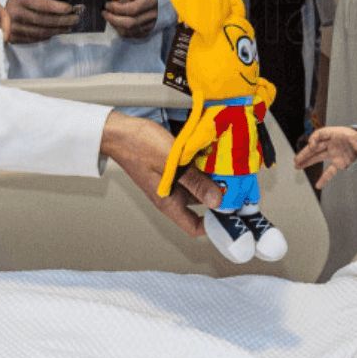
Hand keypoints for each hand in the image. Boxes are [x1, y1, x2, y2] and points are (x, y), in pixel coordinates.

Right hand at [5, 0, 80, 43]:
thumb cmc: (21, 1)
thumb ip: (45, 2)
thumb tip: (69, 9)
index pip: (42, 5)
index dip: (58, 8)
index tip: (71, 8)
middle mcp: (14, 13)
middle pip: (43, 20)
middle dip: (63, 20)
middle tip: (76, 19)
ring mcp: (12, 28)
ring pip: (41, 32)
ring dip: (58, 30)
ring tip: (69, 27)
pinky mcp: (12, 38)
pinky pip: (34, 39)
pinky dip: (47, 36)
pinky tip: (55, 32)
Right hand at [100, 112, 221, 235]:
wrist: (119, 130)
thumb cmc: (139, 146)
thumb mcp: (171, 164)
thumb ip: (194, 182)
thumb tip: (216, 201)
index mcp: (168, 202)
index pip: (193, 227)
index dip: (213, 225)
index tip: (230, 213)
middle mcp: (170, 194)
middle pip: (200, 204)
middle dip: (218, 195)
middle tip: (237, 184)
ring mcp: (171, 180)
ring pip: (197, 185)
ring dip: (212, 178)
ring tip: (228, 168)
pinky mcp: (172, 167)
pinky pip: (192, 171)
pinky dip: (203, 166)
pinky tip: (214, 155)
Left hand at [104, 0, 157, 38]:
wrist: (153, 0)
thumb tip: (110, 0)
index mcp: (149, 1)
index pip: (131, 9)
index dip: (116, 8)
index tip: (107, 5)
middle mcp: (151, 15)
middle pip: (129, 23)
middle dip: (113, 19)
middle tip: (105, 13)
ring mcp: (149, 26)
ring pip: (128, 31)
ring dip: (115, 25)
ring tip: (110, 17)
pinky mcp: (145, 32)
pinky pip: (129, 35)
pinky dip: (120, 29)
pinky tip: (117, 22)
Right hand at [292, 126, 356, 188]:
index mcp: (334, 134)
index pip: (320, 134)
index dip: (314, 139)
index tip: (311, 145)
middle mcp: (331, 144)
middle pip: (315, 148)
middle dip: (305, 153)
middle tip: (296, 159)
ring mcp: (333, 153)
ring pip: (317, 158)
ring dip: (307, 162)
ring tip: (297, 166)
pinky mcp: (337, 163)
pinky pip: (329, 171)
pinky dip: (324, 178)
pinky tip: (318, 185)